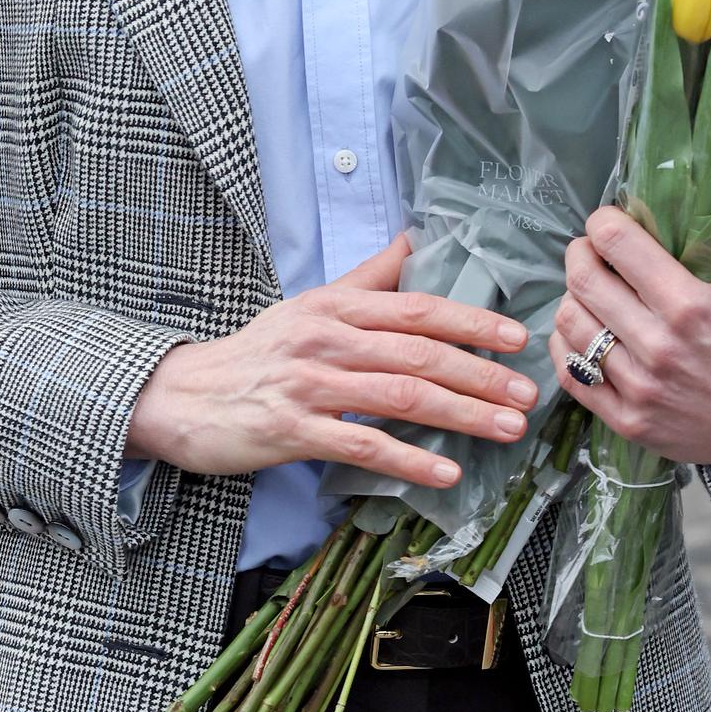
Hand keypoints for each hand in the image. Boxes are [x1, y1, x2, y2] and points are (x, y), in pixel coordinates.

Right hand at [126, 235, 535, 490]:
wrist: (182, 396)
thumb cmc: (255, 353)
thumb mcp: (310, 305)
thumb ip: (367, 279)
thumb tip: (415, 238)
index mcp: (335, 307)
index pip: (416, 308)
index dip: (471, 321)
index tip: (517, 338)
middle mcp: (326, 339)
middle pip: (419, 353)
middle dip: (481, 374)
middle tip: (528, 394)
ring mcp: (308, 385)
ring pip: (400, 396)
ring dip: (461, 414)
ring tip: (506, 429)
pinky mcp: (292, 431)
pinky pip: (361, 445)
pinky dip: (409, 460)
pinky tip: (446, 472)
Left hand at [550, 213, 710, 475]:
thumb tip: (681, 218)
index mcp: (690, 305)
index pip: (617, 244)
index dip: (602, 223)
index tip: (605, 222)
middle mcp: (658, 346)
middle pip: (583, 282)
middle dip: (579, 254)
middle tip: (589, 252)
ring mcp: (640, 388)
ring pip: (571, 325)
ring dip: (572, 299)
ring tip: (588, 294)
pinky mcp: (630, 422)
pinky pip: (572, 376)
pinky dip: (566, 346)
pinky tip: (581, 333)